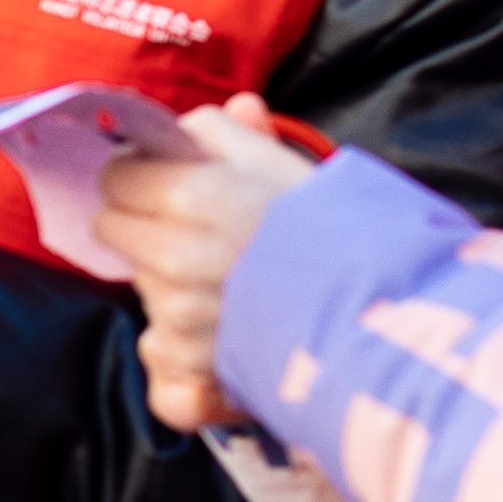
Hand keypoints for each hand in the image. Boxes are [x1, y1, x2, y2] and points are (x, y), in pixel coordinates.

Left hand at [94, 95, 320, 432]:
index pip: (114, 179)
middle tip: (200, 236)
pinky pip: (157, 359)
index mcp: (188, 197)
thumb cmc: (334, 228)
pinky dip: (179, 355)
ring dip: (169, 286)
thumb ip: (220, 131)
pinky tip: (220, 338)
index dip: (140, 177)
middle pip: (114, 233)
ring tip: (231, 285)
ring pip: (142, 291)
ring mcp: (178, 324)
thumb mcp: (281, 161)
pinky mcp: (189, 375)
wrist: (388, 314)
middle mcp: (173, 261)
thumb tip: (177, 126)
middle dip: (147, 228)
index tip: (167, 185)